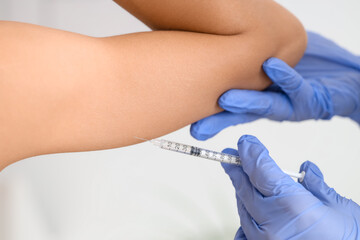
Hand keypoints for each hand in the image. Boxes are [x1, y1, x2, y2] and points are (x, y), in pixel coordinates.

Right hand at [191, 32, 359, 139]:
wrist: (337, 85)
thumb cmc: (295, 77)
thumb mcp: (262, 72)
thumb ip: (239, 68)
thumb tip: (206, 57)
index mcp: (255, 102)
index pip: (228, 113)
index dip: (210, 120)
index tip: (193, 128)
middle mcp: (268, 107)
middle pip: (241, 116)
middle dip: (220, 120)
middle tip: (201, 127)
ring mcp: (287, 104)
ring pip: (266, 106)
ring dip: (247, 103)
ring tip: (228, 99)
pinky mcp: (309, 97)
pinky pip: (295, 86)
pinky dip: (283, 76)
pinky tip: (270, 66)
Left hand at [222, 135, 359, 239]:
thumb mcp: (339, 208)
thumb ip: (318, 186)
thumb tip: (307, 170)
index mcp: (291, 204)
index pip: (260, 170)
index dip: (250, 153)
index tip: (245, 142)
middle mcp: (273, 223)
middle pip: (245, 187)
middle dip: (237, 169)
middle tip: (230, 155)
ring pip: (243, 207)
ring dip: (242, 191)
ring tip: (243, 179)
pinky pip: (244, 231)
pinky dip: (246, 217)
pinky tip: (250, 211)